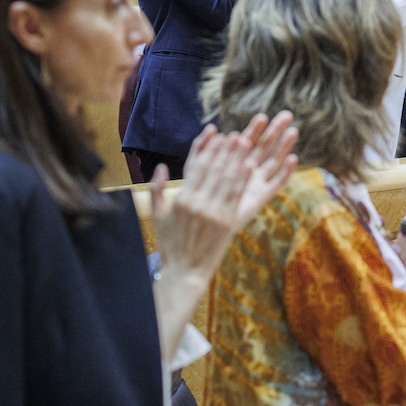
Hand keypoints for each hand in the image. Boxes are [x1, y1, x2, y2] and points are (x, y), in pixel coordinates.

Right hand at [152, 112, 297, 279]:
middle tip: (236, 134)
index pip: (198, 169)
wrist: (185, 271)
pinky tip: (249, 167)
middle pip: (215, 171)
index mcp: (183, 201)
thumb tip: (160, 168)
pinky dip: (243, 180)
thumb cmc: (170, 243)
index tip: (217, 136)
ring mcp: (215, 214)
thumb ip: (157, 190)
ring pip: (228, 181)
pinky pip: (236, 197)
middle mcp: (200, 205)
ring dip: (237, 160)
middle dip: (226, 151)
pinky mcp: (228, 223)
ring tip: (245, 143)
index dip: (209, 150)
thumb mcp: (157, 216)